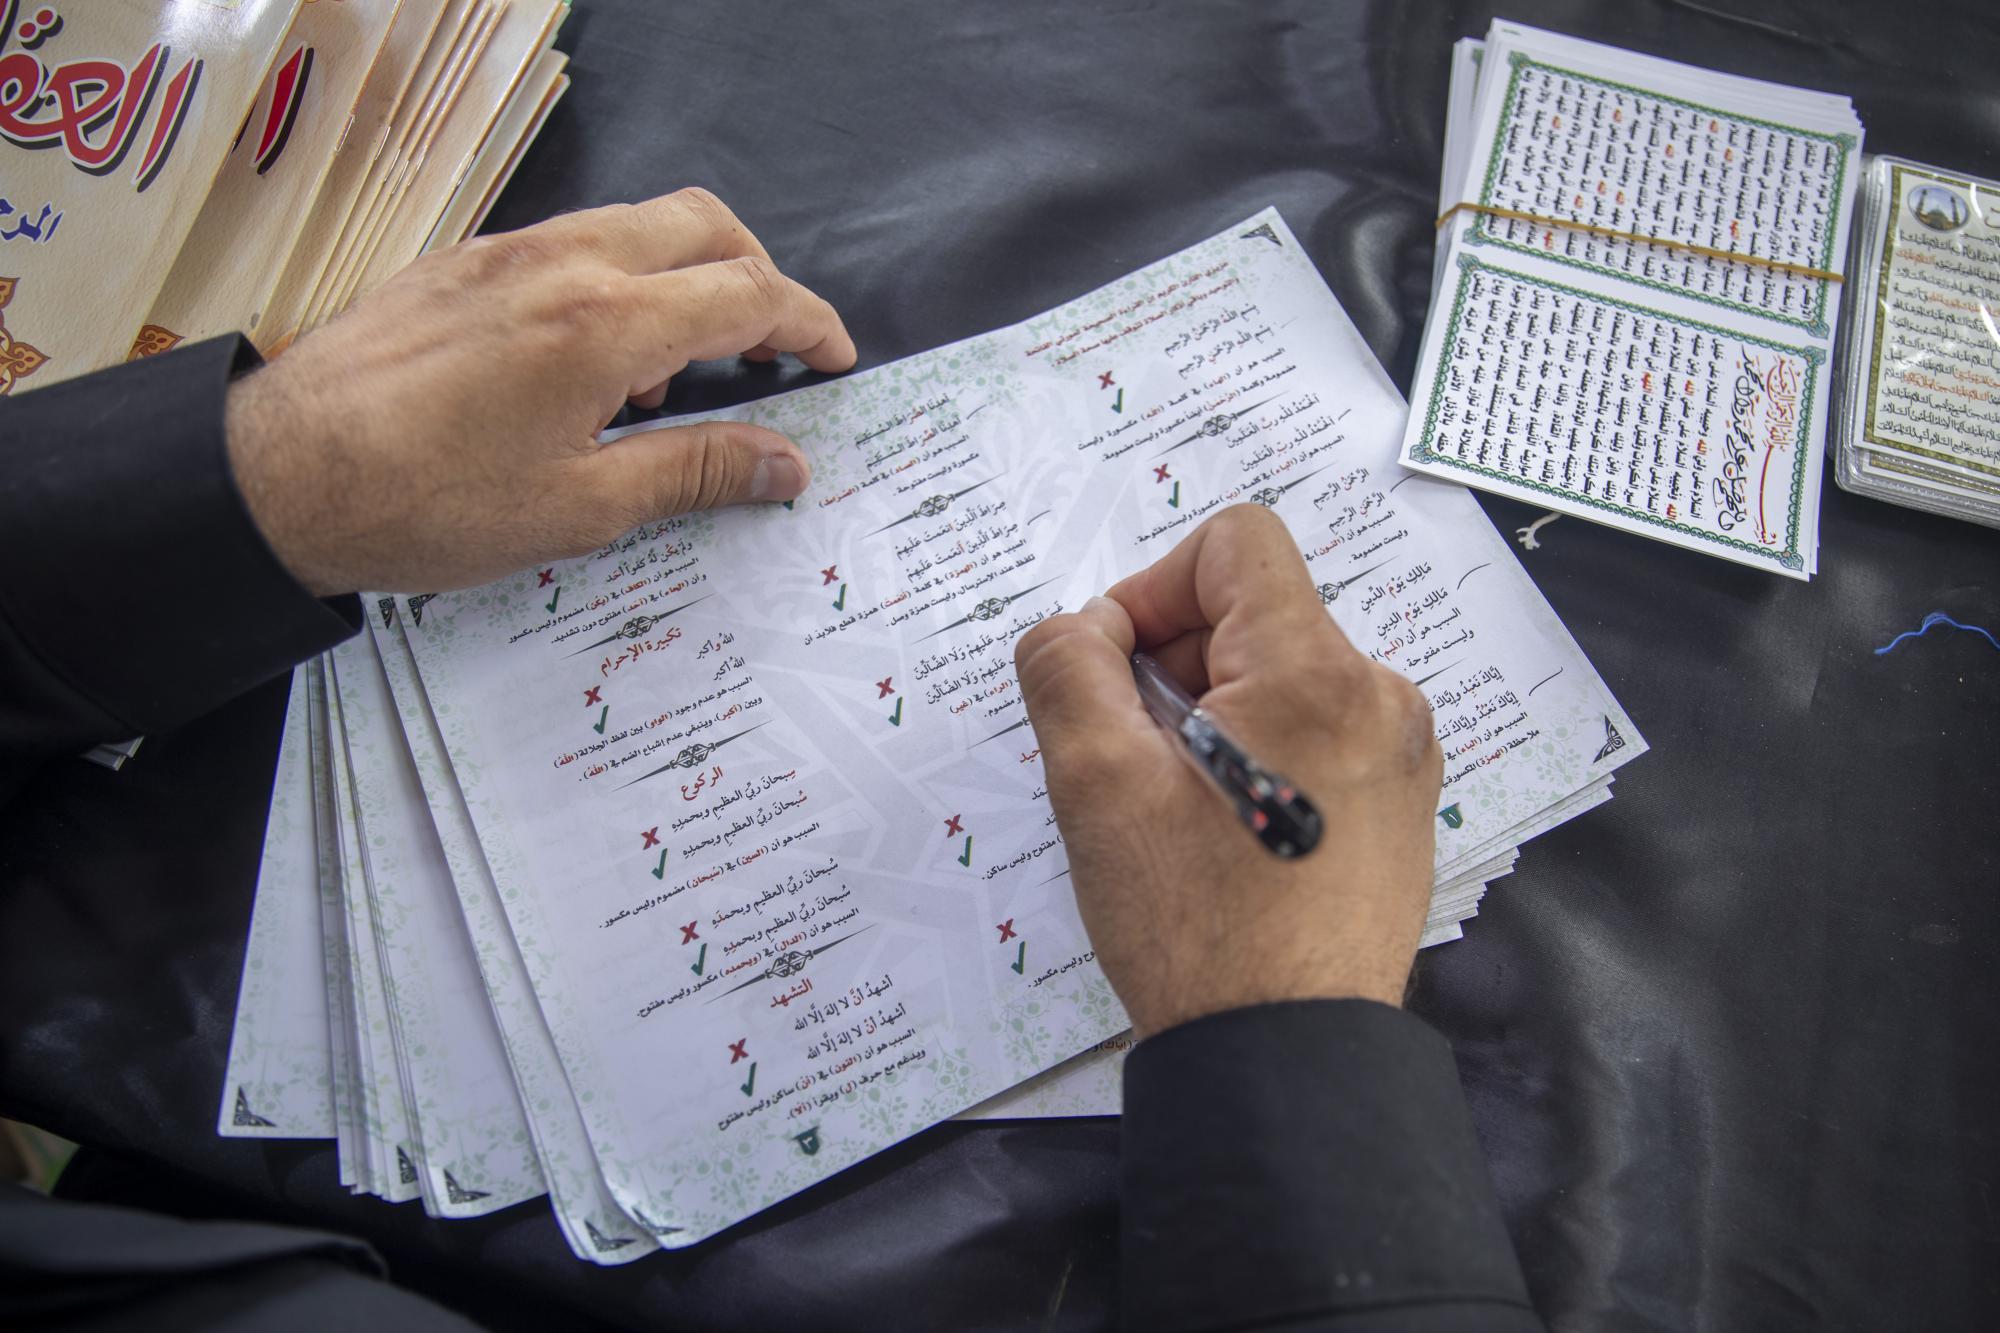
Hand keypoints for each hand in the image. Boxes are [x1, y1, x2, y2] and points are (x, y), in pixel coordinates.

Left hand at [224, 188, 856, 595]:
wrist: (279, 476)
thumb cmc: (425, 504)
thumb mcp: (581, 508)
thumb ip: (697, 472)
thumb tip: (785, 464)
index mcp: (605, 323)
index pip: (747, 293)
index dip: (808, 324)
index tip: (834, 359)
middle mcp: (563, 262)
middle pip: (705, 226)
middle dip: (758, 278)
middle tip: (770, 353)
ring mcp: (508, 253)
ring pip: (638, 225)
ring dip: (687, 278)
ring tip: (676, 379)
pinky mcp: (464, 263)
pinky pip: (575, 243)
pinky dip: (620, 281)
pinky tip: (595, 367)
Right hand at [1015, 505, 1442, 1037]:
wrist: (1284, 1057)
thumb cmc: (1194, 927)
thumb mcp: (1094, 784)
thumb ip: (1067, 665)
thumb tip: (1087, 628)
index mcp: (1318, 673)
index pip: (1235, 543)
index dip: (1153, 588)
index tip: (1116, 672)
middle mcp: (1381, 698)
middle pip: (1257, 612)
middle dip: (1176, 663)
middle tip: (1130, 757)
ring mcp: (1402, 755)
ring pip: (1284, 676)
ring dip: (1212, 714)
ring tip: (1174, 807)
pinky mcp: (1402, 805)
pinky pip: (1318, 732)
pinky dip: (1259, 754)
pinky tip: (1223, 834)